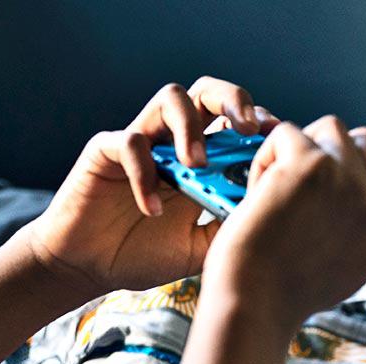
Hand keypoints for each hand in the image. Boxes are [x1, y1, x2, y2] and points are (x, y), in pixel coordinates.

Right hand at [23, 77, 279, 295]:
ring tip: (198, 165)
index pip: (234, 122)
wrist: (88, 269)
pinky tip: (152, 209)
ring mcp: (141, 141)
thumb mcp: (200, 248)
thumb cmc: (142, 255)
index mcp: (200, 158)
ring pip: (170, 97)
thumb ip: (228, 226)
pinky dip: (145, 174)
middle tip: (248, 129)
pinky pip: (130, 143)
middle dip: (233, 101)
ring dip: (191, 126)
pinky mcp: (105, 150)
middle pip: (207, 92)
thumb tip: (268, 209)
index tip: (277, 143)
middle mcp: (172, 140)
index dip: (258, 123)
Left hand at [199, 115, 365, 337]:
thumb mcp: (348, 268)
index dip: (360, 167)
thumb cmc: (287, 295)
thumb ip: (364, 228)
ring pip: (328, 128)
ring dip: (299, 148)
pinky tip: (256, 193)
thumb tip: (359, 194)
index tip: (328, 189)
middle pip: (365, 139)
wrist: (256, 306)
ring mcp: (348, 180)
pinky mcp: (310, 164)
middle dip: (331, 151)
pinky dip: (265, 157)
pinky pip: (286, 133)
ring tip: (275, 189)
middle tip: (297, 185)